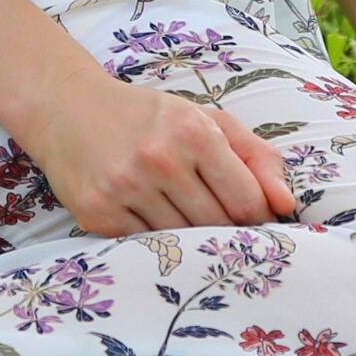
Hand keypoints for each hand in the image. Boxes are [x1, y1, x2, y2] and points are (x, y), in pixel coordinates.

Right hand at [21, 70, 298, 233]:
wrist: (69, 109)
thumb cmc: (150, 117)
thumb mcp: (206, 120)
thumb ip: (255, 156)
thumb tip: (286, 204)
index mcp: (194, 131)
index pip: (247, 202)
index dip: (257, 218)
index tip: (253, 220)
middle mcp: (160, 159)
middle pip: (217, 226)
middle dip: (225, 230)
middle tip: (220, 223)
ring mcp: (125, 188)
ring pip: (182, 241)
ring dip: (191, 238)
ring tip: (185, 217)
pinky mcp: (97, 213)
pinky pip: (145, 246)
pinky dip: (155, 240)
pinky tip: (151, 217)